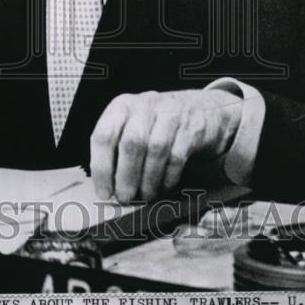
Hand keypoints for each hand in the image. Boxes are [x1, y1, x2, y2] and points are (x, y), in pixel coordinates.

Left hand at [90, 89, 242, 202]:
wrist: (203, 108)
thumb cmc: (158, 124)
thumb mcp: (133, 126)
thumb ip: (117, 151)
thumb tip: (107, 188)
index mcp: (122, 106)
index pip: (104, 135)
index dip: (101, 167)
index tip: (103, 191)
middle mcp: (145, 106)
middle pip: (132, 143)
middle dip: (126, 176)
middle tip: (124, 198)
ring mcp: (171, 114)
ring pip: (156, 150)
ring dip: (148, 180)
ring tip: (145, 197)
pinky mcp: (192, 128)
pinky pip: (177, 157)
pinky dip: (168, 177)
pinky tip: (164, 188)